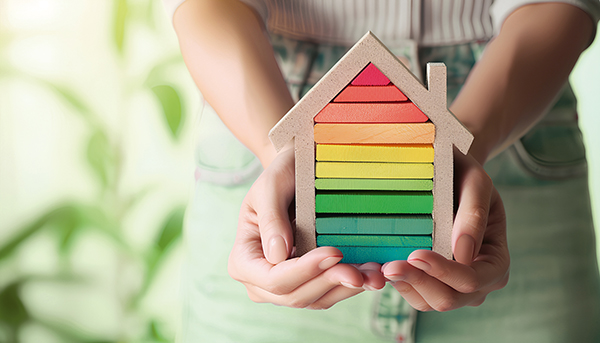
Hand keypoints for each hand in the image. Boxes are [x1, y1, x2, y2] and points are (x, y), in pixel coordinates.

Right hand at [228, 148, 386, 308]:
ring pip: (316, 300)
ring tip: (374, 274)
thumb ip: (271, 218)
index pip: (273, 278)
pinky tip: (371, 274)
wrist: (296, 175)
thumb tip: (278, 255)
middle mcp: (260, 282)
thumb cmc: (280, 177)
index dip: (304, 270)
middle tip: (361, 270)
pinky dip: (350, 286)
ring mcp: (285, 287)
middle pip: (295, 295)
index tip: (334, 252)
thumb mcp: (270, 187)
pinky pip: (329, 294)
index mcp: (243, 261)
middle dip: (330, 282)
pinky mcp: (308, 285)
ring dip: (346, 289)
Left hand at [382, 149, 508, 310]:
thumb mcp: (476, 183)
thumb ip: (474, 213)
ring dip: (404, 286)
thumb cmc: (465, 177)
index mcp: (496, 262)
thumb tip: (462, 253)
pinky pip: (413, 294)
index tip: (415, 254)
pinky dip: (398, 284)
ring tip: (382, 267)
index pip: (471, 279)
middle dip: (418, 282)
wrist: (449, 177)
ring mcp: (454, 287)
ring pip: (428, 302)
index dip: (444, 271)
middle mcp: (479, 283)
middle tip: (389, 267)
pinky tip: (380, 268)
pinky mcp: (430, 284)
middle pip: (449, 298)